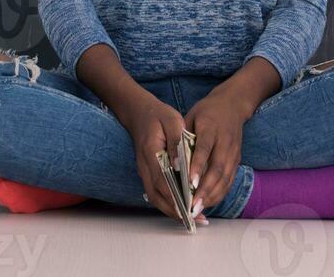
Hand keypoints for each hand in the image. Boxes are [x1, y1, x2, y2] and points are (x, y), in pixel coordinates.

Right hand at [124, 94, 207, 224]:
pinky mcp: (148, 173)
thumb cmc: (158, 115)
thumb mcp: (172, 120)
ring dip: (172, 211)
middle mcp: (145, 166)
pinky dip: (168, 203)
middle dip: (175, 211)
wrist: (139, 112)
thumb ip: (176, 141)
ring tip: (191, 218)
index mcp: (151, 153)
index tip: (188, 208)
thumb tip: (180, 164)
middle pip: (157, 196)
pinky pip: (156, 193)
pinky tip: (182, 207)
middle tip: (194, 219)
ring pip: (155, 198)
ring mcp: (144, 171)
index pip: (162, 180)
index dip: (175, 197)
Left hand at [183, 87, 247, 213]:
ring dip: (212, 196)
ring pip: (225, 178)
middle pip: (217, 168)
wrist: (232, 105)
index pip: (204, 149)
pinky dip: (219, 194)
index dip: (197, 166)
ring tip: (197, 209)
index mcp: (211, 127)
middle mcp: (225, 141)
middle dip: (205, 190)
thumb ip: (183, 136)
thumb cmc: (207, 111)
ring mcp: (233, 152)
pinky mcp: (237, 160)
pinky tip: (207, 203)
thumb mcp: (192, 116)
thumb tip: (173, 159)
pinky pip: (229, 180)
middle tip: (191, 206)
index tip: (190, 183)